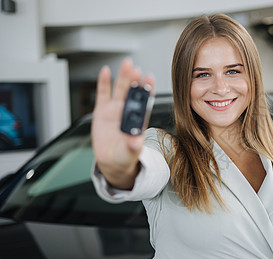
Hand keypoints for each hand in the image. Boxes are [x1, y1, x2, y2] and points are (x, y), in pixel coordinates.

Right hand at [91, 58, 154, 188]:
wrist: (112, 161)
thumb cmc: (125, 156)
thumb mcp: (130, 153)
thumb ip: (133, 146)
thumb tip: (136, 141)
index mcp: (138, 121)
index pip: (144, 102)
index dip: (147, 90)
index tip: (150, 78)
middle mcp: (128, 112)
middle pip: (132, 93)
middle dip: (134, 80)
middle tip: (137, 68)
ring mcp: (115, 110)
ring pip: (119, 90)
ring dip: (123, 77)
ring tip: (127, 64)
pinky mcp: (102, 111)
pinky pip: (103, 94)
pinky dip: (103, 83)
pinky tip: (105, 71)